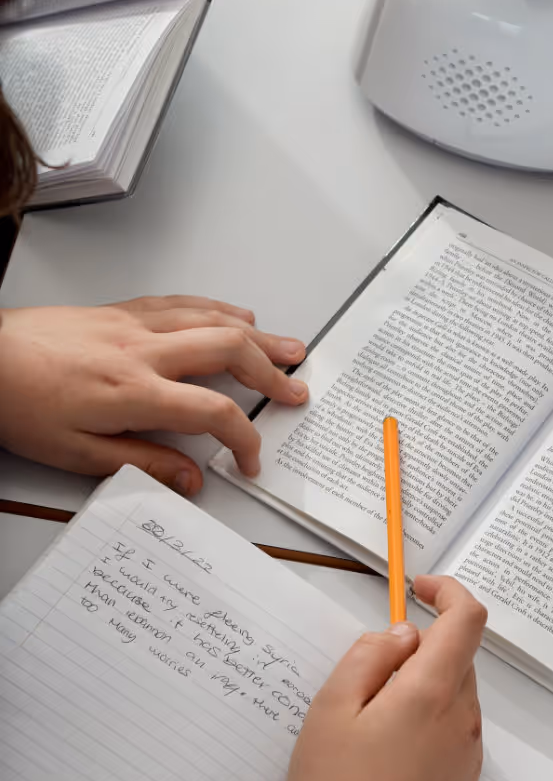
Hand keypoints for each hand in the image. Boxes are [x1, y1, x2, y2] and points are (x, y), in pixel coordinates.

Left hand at [0, 295, 308, 488]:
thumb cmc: (19, 403)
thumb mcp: (75, 454)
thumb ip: (141, 462)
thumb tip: (189, 476)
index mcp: (134, 392)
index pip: (212, 411)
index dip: (243, 437)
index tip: (250, 458)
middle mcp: (143, 351)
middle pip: (229, 351)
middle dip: (271, 371)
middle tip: (296, 388)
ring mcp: (135, 324)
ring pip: (213, 320)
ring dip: (257, 335)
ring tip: (288, 347)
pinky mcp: (122, 310)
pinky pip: (184, 303)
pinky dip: (218, 309)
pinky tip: (234, 316)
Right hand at [284, 575, 485, 780]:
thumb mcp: (332, 705)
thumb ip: (371, 654)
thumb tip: (404, 636)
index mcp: (434, 693)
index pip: (467, 619)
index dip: (448, 592)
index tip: (418, 589)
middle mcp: (463, 721)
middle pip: (458, 658)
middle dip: (420, 649)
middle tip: (367, 677)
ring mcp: (467, 756)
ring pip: (454, 695)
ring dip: (422, 688)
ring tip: (367, 726)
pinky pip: (452, 732)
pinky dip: (427, 723)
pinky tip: (384, 756)